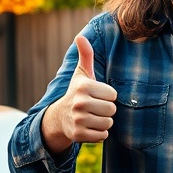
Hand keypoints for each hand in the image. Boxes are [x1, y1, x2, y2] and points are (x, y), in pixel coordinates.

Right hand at [42, 35, 116, 152]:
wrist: (60, 117)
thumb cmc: (77, 92)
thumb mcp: (81, 74)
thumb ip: (86, 55)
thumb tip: (80, 36)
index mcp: (84, 87)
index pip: (113, 95)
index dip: (107, 96)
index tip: (96, 95)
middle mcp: (79, 103)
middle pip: (112, 110)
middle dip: (107, 110)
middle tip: (95, 108)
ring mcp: (78, 120)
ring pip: (108, 124)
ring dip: (103, 122)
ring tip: (92, 117)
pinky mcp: (78, 135)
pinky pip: (103, 136)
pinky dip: (99, 133)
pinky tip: (89, 127)